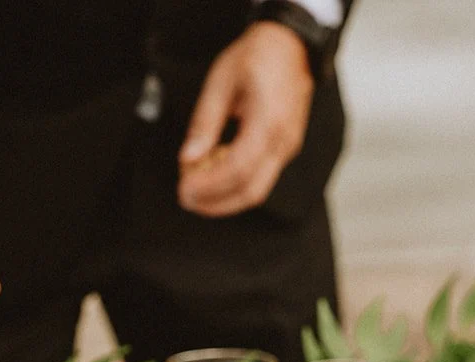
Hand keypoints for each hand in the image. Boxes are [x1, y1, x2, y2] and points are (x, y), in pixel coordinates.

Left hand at [177, 21, 313, 217]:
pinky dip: (235, 185)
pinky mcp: (285, 150)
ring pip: (257, 190)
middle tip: (185, 198)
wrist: (290, 46)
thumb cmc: (257, 57)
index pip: (238, 169)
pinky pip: (261, 178)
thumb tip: (188, 158)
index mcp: (268, 121)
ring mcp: (288, 148)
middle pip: (250, 191)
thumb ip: (204, 123)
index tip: (184, 188)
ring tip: (196, 190)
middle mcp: (284, 141)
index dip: (209, 185)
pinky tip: (214, 176)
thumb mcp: (220, 82)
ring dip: (224, 199)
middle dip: (215, 202)